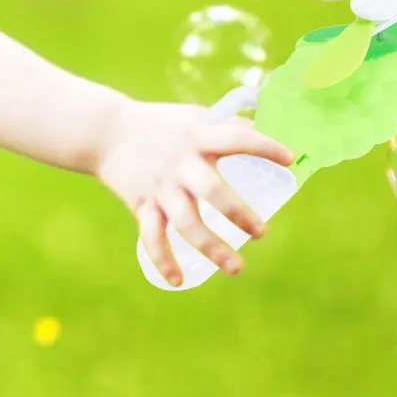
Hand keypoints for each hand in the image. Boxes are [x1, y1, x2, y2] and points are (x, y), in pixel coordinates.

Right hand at [93, 98, 295, 285]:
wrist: (106, 131)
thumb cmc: (160, 124)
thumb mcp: (192, 117)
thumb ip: (225, 124)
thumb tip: (267, 121)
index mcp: (197, 137)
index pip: (237, 138)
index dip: (264, 146)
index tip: (290, 159)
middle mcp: (181, 164)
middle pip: (212, 191)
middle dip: (238, 214)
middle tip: (262, 233)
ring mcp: (160, 187)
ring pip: (186, 223)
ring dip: (212, 248)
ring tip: (236, 268)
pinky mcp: (141, 204)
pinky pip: (152, 237)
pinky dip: (163, 260)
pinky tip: (178, 280)